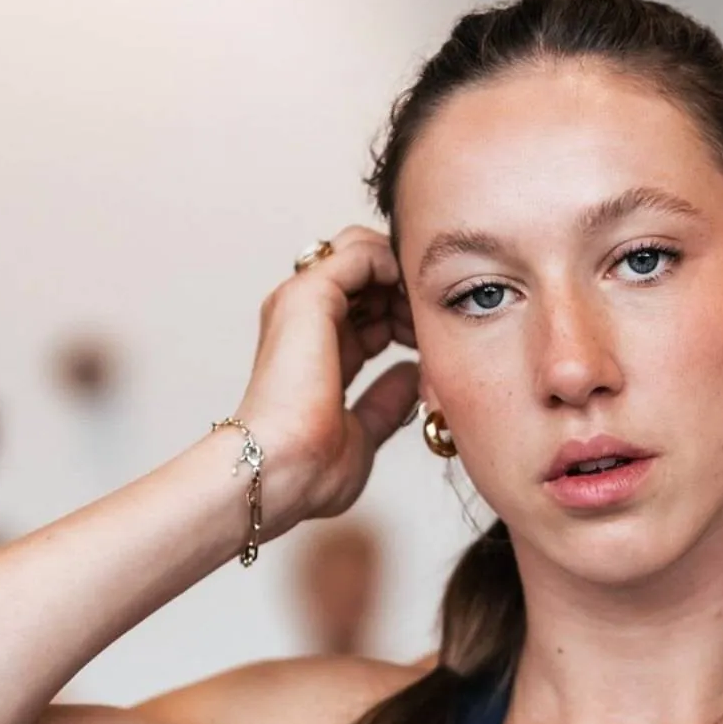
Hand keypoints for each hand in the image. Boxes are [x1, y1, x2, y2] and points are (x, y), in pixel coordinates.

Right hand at [234, 226, 417, 529]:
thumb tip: (412, 377)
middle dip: (411, 295)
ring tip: (429, 310)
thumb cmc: (310, 469)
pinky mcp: (308, 294)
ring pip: (363, 253)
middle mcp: (306, 323)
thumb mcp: (363, 433)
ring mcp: (302, 304)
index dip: (409, 321)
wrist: (282, 471)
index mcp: (317, 354)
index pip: (371, 315)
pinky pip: (360, 252)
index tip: (438, 346)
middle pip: (369, 280)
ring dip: (404, 276)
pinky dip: (394, 263)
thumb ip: (386, 402)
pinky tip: (415, 296)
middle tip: (440, 325)